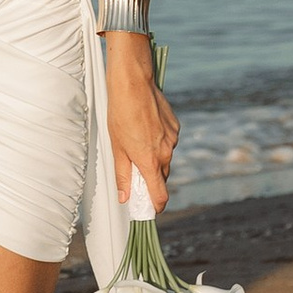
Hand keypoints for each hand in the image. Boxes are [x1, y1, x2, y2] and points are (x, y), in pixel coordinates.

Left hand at [104, 41, 178, 208]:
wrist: (133, 83)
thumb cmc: (120, 114)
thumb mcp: (117, 147)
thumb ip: (123, 174)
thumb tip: (125, 197)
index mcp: (150, 161)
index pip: (160, 195)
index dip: (156, 205)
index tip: (149, 208)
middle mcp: (166, 152)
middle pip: (161, 176)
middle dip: (150, 178)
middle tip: (135, 170)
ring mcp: (173, 138)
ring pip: (165, 158)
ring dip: (154, 157)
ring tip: (137, 141)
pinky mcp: (175, 126)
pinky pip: (169, 142)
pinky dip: (159, 141)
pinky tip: (146, 128)